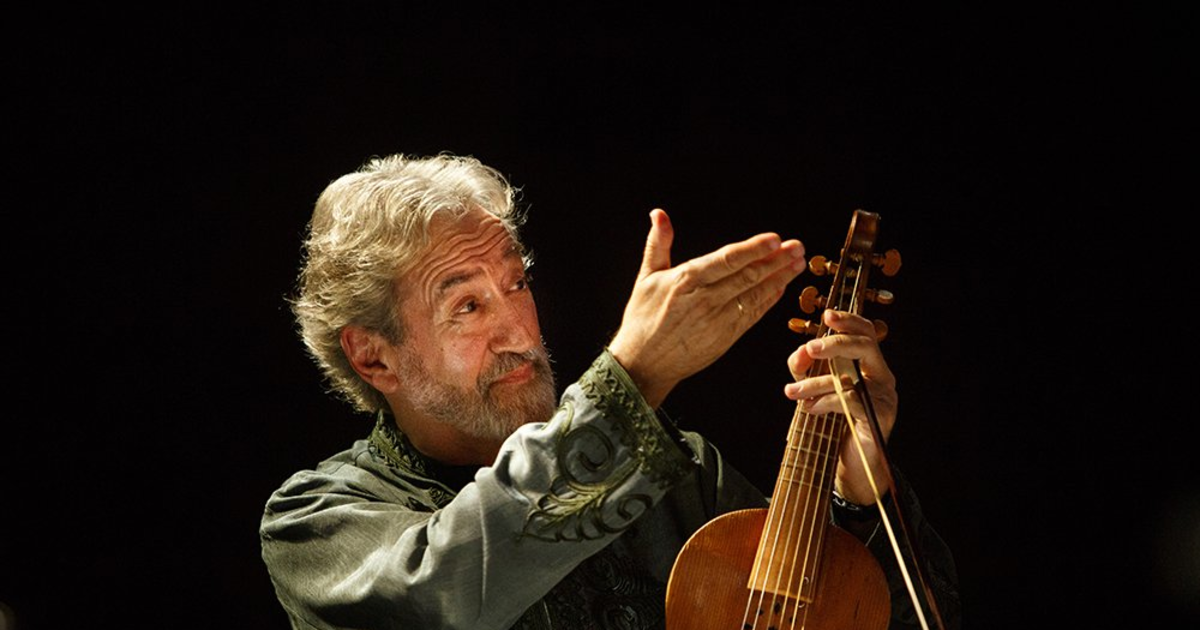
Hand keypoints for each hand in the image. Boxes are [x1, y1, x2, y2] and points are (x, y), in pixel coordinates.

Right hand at [608, 208, 805, 407]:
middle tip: (798, 247)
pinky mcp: (726, 337)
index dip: (753, 249)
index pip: (727, 260)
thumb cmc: (643, 319)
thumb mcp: (646, 277)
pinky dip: (768, 300)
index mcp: (686, 281)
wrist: (643, 363)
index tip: (775, 239)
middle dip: (776, 261)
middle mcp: (705, 300)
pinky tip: (782, 287)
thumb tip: (659, 214)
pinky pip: (752, 315)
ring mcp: (718, 320)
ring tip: (797, 264)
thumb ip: (658, 244)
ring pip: (755, 295)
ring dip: (779, 279)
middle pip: (747, 276)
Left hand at [784, 309, 897, 504]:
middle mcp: (883, 376)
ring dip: (816, 382)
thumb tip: (800, 352)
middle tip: (810, 348)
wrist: (853, 464)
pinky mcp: (879, 417)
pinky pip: (850, 400)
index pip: (866, 332)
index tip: (827, 315)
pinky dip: (825, 401)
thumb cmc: (836, 422)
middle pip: (865, 345)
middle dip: (835, 342)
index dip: (848, 320)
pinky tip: (809, 408)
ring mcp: (884, 396)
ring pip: (851, 375)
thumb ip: (805, 368)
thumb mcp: (816, 389)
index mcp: (871, 364)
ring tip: (792, 392)